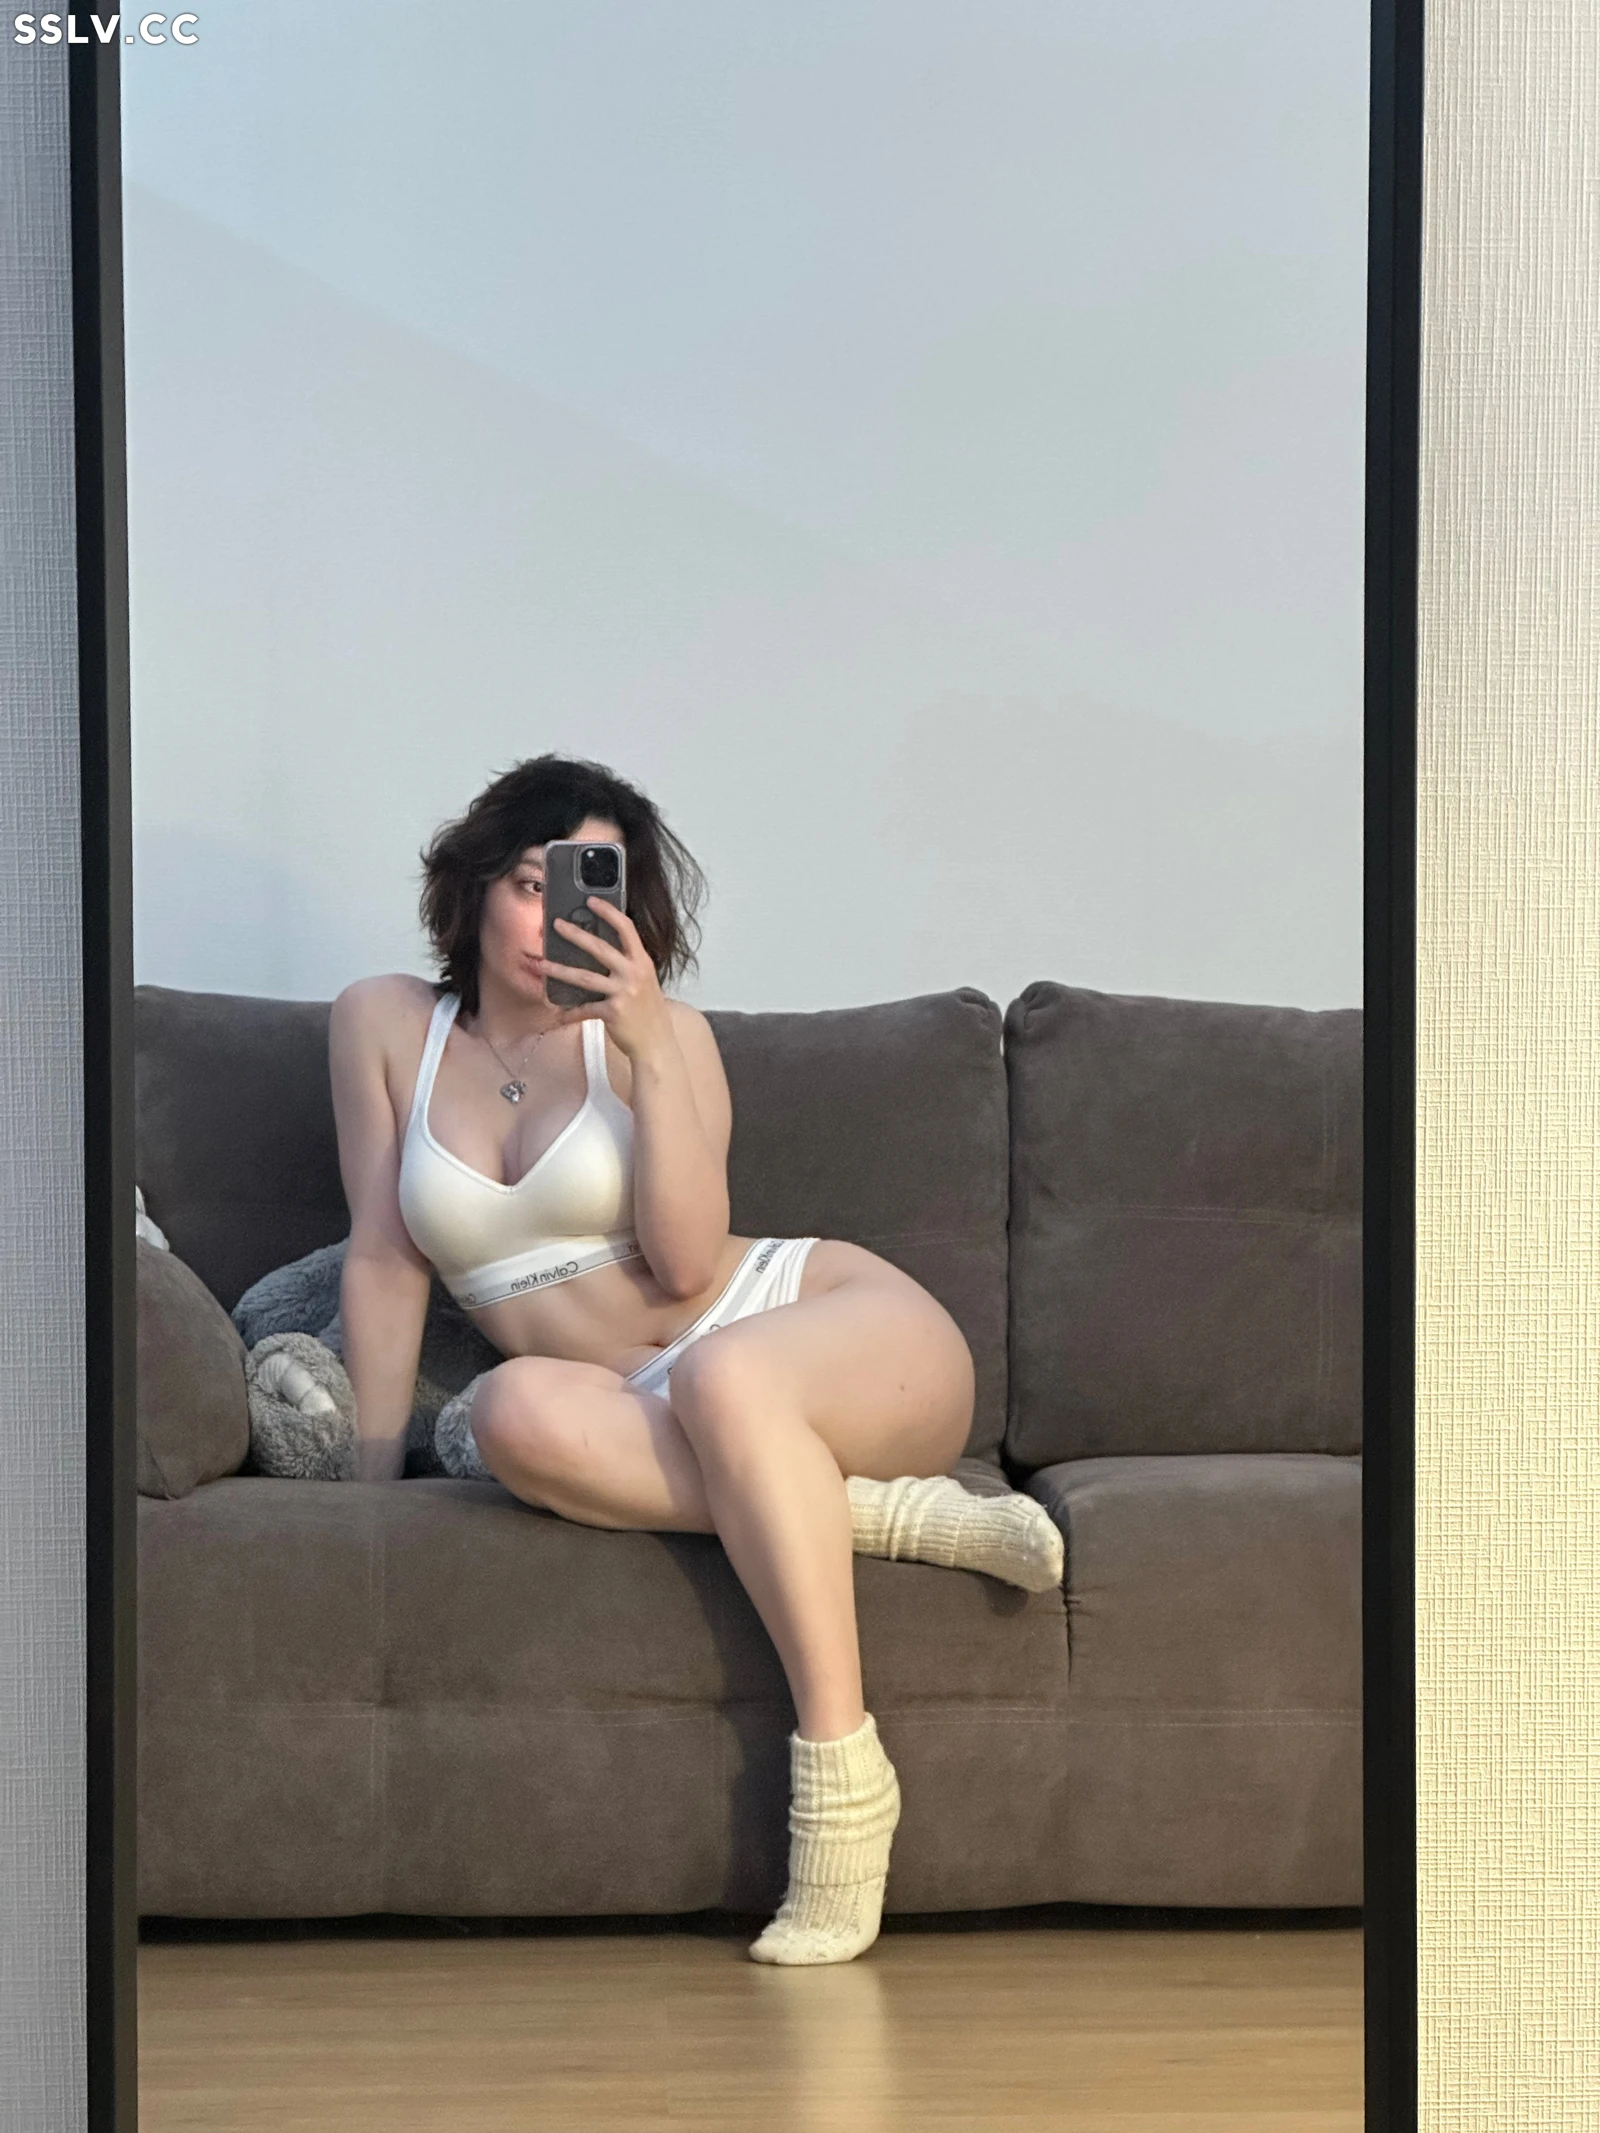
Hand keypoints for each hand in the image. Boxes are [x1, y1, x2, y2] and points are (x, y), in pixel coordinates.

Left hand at [536, 899, 672, 1060]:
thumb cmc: (649, 1012)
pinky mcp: (612, 1012)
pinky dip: (569, 1012)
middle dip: (575, 934)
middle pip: (600, 948)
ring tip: (542, 964)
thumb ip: (629, 966)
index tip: (591, 901)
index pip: (626, 929)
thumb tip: (603, 954)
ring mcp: (623, 993)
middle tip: (556, 924)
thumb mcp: (645, 982)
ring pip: (584, 977)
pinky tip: (557, 1013)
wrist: (657, 1044)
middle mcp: (633, 974)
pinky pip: (584, 1009)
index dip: (608, 912)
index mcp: (642, 963)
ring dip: (559, 970)